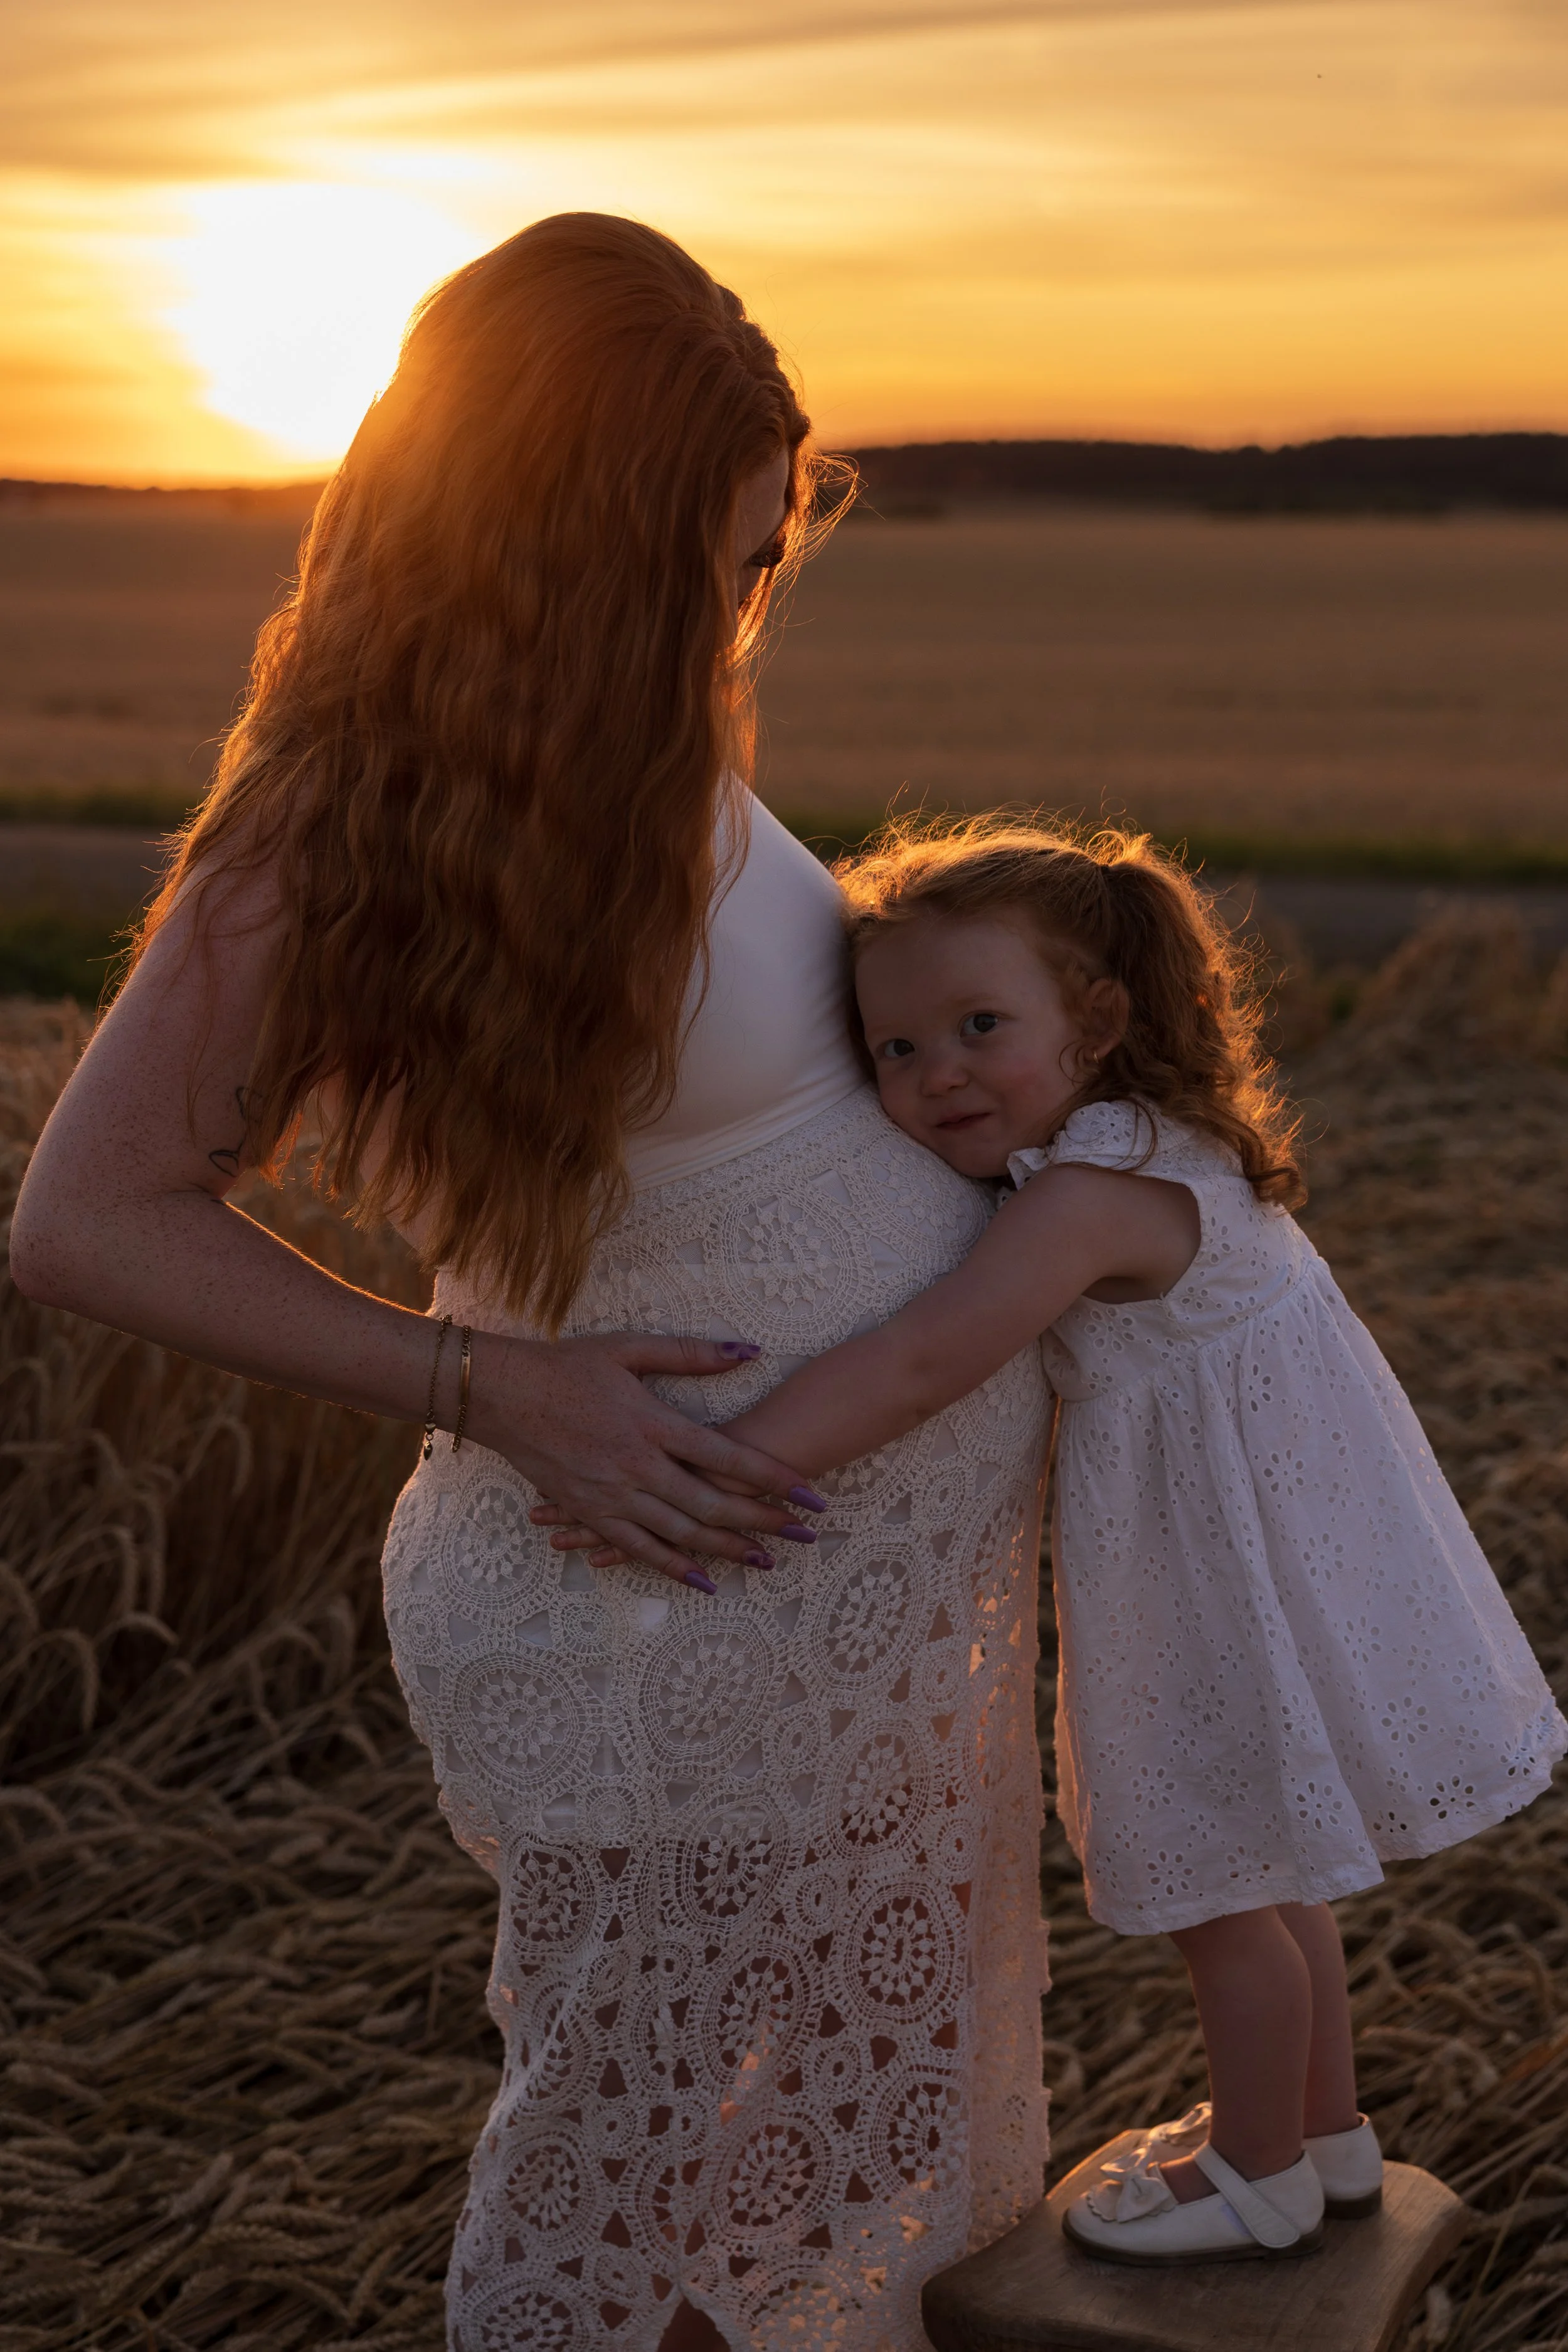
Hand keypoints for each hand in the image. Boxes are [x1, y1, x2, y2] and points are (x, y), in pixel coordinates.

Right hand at [467, 1329, 822, 1589]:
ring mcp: (613, 1495)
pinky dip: (674, 1568)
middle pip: (713, 1504)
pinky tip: (705, 1581)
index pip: (728, 1456)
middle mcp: (638, 1466)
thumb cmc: (567, 1366)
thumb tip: (749, 1350)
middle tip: (806, 1537)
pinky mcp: (591, 1513)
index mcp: (653, 1423)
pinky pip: (639, 1549)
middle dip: (764, 1523)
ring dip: (728, 1550)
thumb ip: (690, 1353)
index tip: (811, 1494)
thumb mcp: (629, 1348)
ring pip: (681, 1534)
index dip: (773, 1478)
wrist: (502, 1395)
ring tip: (768, 1561)